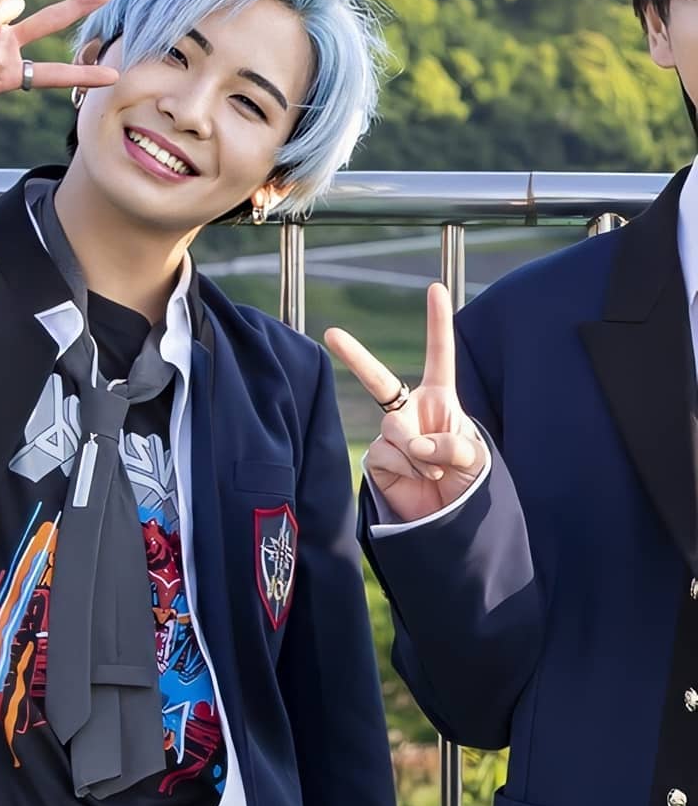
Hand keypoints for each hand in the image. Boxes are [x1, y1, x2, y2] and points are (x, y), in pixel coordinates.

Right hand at [325, 281, 487, 522]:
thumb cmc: (468, 480)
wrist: (451, 517)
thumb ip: (448, 445)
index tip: (436, 288)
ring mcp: (391, 434)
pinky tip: (419, 478)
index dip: (438, 322)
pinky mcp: (378, 459)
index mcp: (439, 399)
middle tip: (331, 334)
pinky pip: (386, 454)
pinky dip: (406, 468)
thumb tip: (414, 445)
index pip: (438, 355)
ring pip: (393, 429)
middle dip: (354, 356)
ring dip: (417, 453)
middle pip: (379, 381)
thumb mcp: (473, 458)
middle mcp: (410, 411)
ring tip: (433, 471)